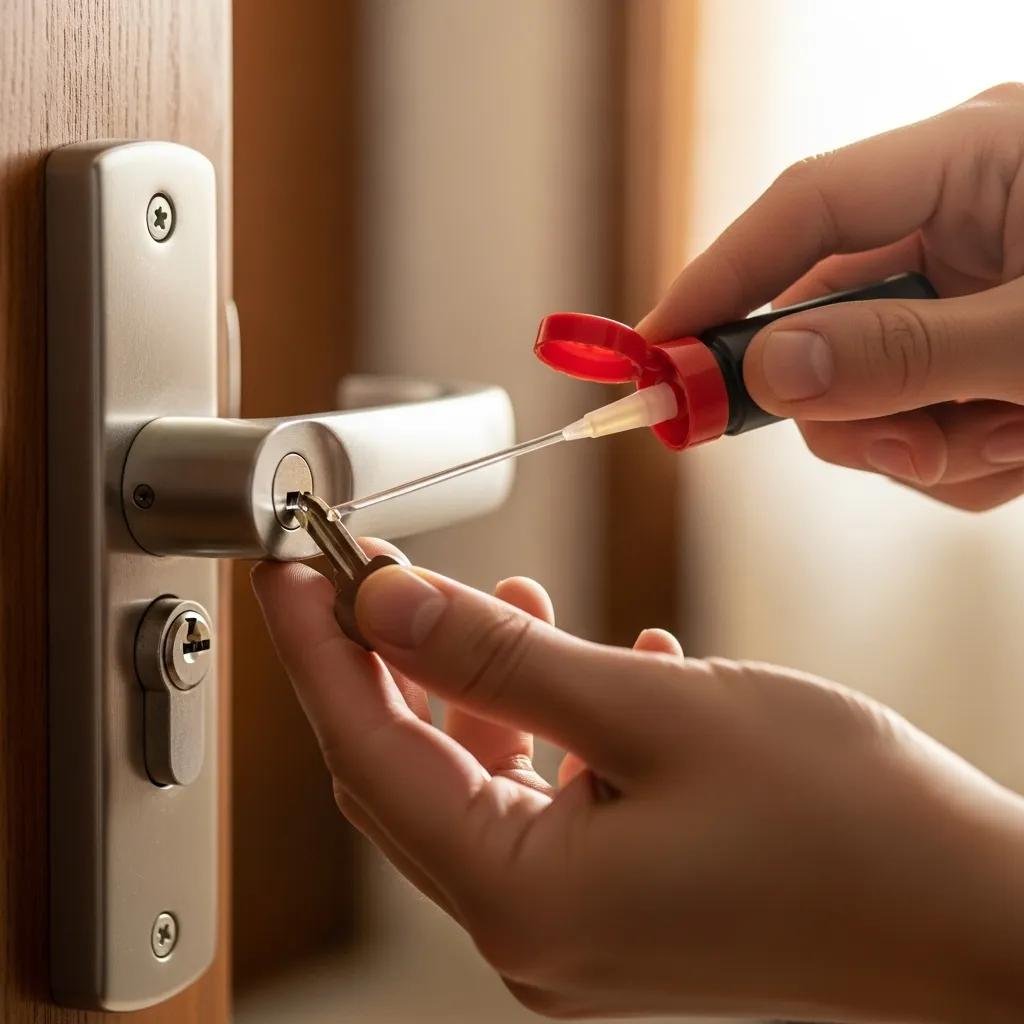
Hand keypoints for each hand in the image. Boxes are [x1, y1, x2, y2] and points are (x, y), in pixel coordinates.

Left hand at [253, 552, 1023, 1020]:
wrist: (976, 920)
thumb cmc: (847, 824)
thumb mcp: (654, 709)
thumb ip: (504, 660)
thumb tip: (388, 607)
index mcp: (525, 900)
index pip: (370, 754)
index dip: (321, 650)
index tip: (295, 569)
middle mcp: (534, 935)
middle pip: (411, 773)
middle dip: (386, 662)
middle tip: (373, 570)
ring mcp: (577, 933)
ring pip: (480, 784)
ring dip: (479, 687)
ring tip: (512, 595)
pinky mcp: (620, 911)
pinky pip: (546, 806)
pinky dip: (544, 731)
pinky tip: (592, 672)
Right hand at [640, 82, 1023, 509]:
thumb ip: (908, 354)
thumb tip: (777, 372)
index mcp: (975, 160)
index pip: (802, 212)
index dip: (717, 280)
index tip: (652, 350)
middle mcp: (955, 220)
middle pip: (822, 319)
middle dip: (852, 405)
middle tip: (908, 451)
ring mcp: (963, 290)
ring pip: (864, 387)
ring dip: (921, 445)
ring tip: (1013, 446)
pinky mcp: (976, 348)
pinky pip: (916, 419)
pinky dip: (958, 459)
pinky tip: (1022, 449)